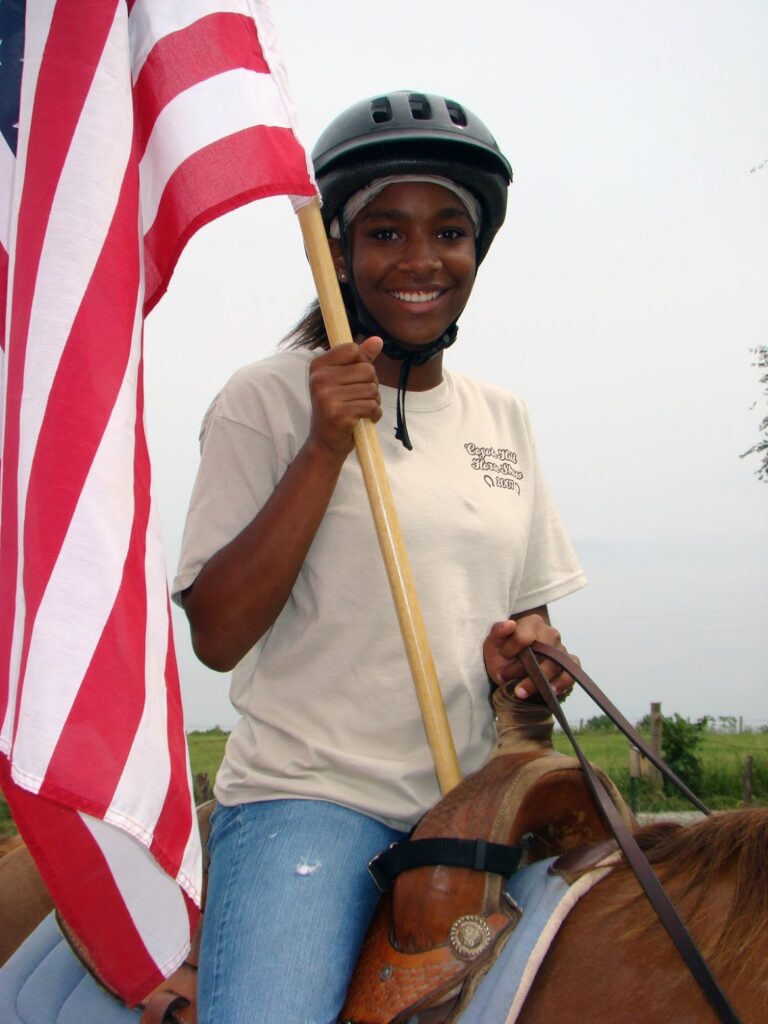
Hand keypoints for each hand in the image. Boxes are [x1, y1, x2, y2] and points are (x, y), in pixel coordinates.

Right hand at [308, 337, 383, 453]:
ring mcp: (327, 397)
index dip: (362, 364)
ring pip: (372, 388)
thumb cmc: (338, 408)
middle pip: (367, 369)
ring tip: (360, 410)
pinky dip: (374, 414)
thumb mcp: (344, 380)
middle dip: (371, 385)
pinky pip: (371, 406)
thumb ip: (360, 359)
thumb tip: (377, 340)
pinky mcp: (339, 414)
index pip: (353, 349)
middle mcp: (319, 379)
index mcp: (318, 366)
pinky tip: (363, 419)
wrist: (326, 442)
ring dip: (373, 401)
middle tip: (358, 398)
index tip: (354, 379)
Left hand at [483, 613, 577, 700]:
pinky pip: (571, 672)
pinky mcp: (569, 664)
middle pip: (543, 652)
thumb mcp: (493, 642)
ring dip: (538, 681)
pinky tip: (550, 692)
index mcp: (532, 623)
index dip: (510, 651)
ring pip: (556, 664)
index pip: (523, 637)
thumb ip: (498, 631)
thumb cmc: (503, 652)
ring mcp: (561, 649)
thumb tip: (510, 624)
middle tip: (506, 679)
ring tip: (522, 693)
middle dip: (522, 670)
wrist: (510, 665)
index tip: (501, 659)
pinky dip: (563, 683)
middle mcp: (550, 633)